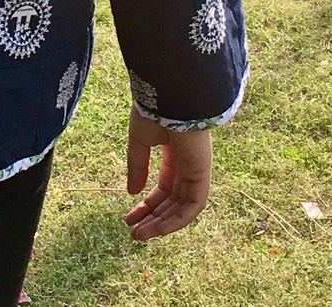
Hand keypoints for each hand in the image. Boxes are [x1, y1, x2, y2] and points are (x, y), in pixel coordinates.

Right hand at [124, 107, 211, 240]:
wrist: (171, 96)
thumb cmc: (154, 110)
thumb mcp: (139, 141)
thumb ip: (137, 166)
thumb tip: (132, 192)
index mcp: (173, 154)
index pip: (162, 187)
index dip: (146, 204)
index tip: (129, 217)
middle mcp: (186, 165)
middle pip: (170, 201)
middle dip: (152, 218)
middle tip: (133, 232)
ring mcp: (196, 171)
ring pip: (181, 208)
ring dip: (162, 224)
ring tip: (140, 235)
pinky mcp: (202, 175)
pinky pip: (192, 206)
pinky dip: (177, 220)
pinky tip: (158, 229)